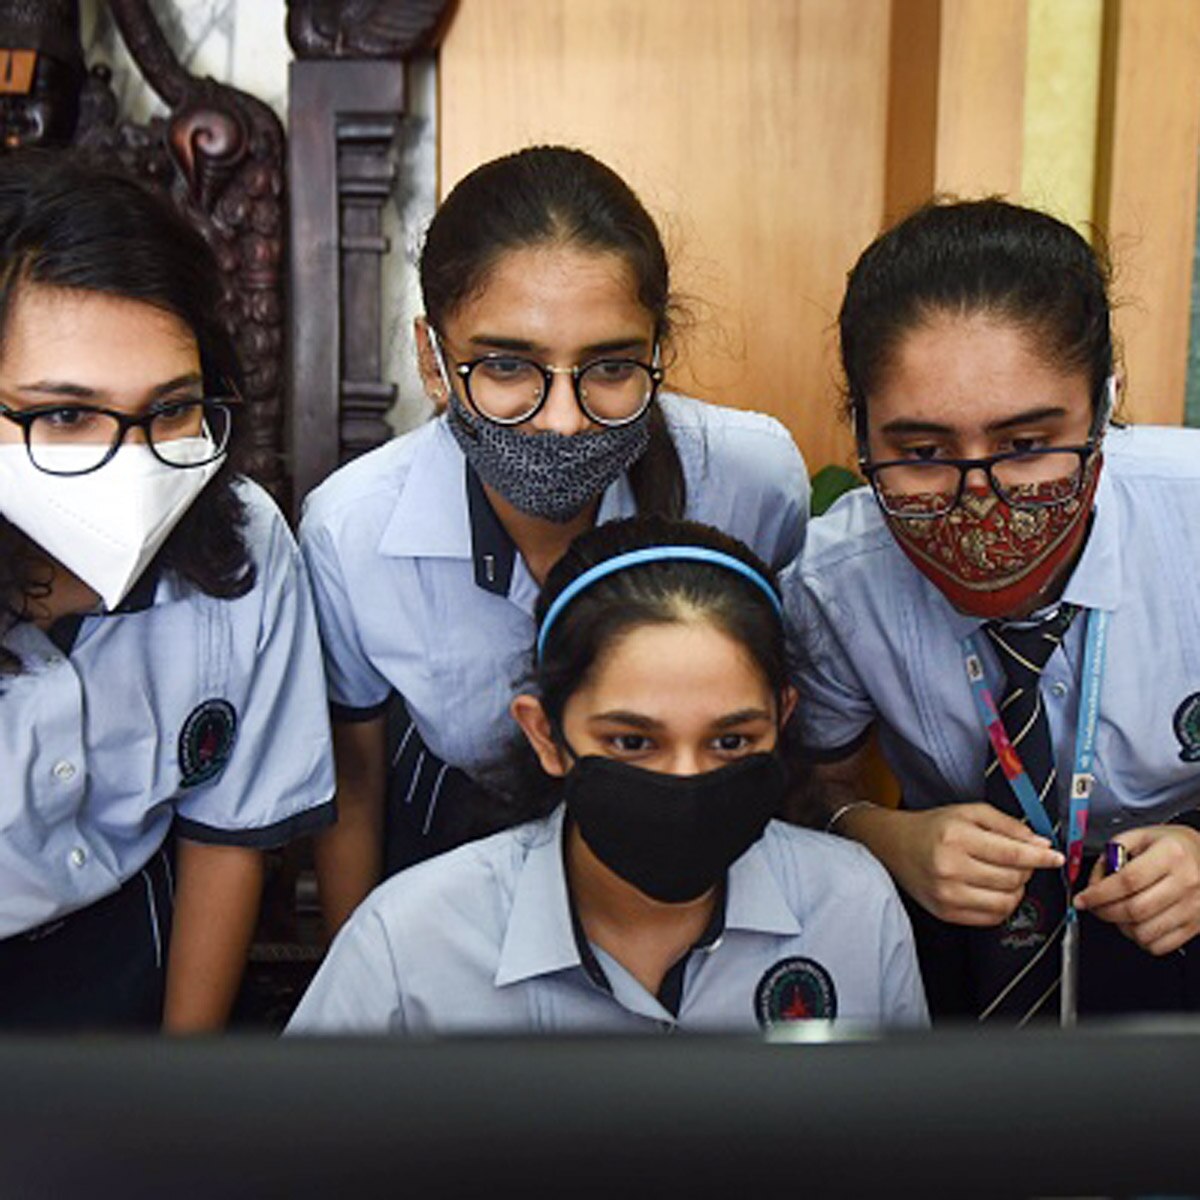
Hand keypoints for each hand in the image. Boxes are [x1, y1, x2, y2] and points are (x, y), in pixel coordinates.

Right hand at [866, 803, 1063, 926]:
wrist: (894, 845)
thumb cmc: (932, 827)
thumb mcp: (968, 812)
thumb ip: (1007, 825)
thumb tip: (1040, 844)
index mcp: (956, 837)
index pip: (1011, 853)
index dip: (1039, 857)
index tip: (1055, 858)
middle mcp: (950, 867)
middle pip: (1012, 879)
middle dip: (1026, 870)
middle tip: (1019, 860)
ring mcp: (947, 894)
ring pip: (1006, 902)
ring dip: (1016, 890)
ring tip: (1005, 876)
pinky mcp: (946, 912)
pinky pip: (991, 918)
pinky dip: (1001, 906)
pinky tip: (992, 890)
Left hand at [1074, 825, 1199, 954]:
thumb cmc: (1175, 847)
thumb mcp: (1143, 835)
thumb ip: (1113, 852)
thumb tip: (1095, 879)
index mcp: (1170, 855)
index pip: (1127, 880)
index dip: (1099, 893)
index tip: (1082, 899)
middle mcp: (1185, 882)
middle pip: (1134, 909)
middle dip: (1104, 912)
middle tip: (1094, 907)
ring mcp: (1193, 907)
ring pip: (1146, 932)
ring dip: (1121, 927)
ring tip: (1116, 914)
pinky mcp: (1196, 925)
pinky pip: (1161, 945)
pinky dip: (1140, 940)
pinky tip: (1135, 925)